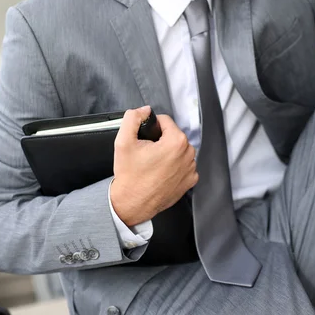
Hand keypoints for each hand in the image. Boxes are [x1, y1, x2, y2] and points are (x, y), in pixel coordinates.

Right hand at [110, 106, 197, 225]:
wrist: (132, 204)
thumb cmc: (130, 176)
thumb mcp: (123, 141)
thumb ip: (132, 118)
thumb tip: (144, 110)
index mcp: (176, 142)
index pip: (165, 121)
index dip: (152, 127)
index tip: (144, 139)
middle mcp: (188, 154)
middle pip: (173, 134)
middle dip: (160, 140)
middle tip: (146, 152)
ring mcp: (191, 169)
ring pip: (178, 149)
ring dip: (168, 152)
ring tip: (153, 163)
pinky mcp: (190, 181)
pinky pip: (183, 164)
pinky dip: (174, 166)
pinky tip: (161, 172)